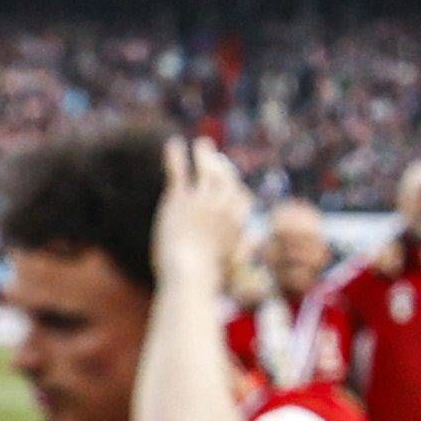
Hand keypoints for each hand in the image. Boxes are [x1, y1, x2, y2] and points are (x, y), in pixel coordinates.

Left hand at [155, 135, 258, 303]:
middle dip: (222, 164)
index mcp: (238, 221)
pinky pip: (179, 171)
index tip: (229, 181)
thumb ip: (239, 251)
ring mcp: (202, 199)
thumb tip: (247, 248)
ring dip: (204, 154)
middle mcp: (224, 206)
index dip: (235, 186)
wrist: (189, 273)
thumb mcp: (229, 263)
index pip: (241, 195)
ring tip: (201, 144)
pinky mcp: (180, 198)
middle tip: (214, 156)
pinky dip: (176, 156)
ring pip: (206, 169)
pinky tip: (173, 144)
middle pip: (227, 176)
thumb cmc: (206, 276)